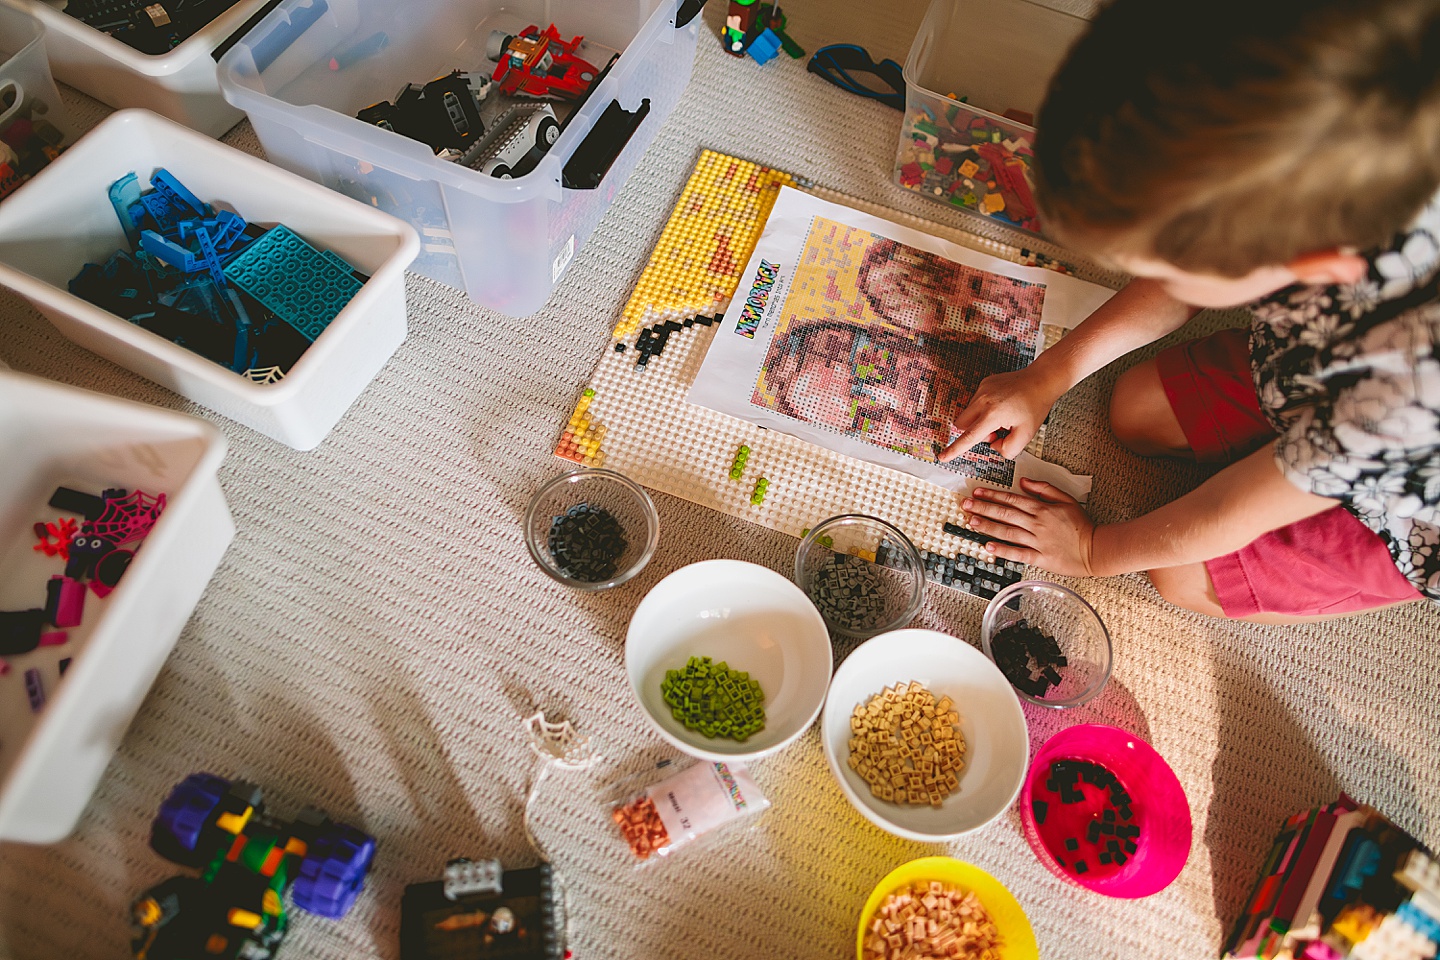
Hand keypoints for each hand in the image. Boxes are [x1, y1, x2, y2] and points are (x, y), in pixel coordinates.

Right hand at [939, 367, 1058, 461]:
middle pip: (962, 425)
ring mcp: (982, 389)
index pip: (969, 437)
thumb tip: (993, 444)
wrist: (1042, 380)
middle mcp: (983, 400)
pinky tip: (1003, 405)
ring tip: (1003, 416)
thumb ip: (1007, 449)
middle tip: (998, 430)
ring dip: (981, 420)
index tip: (942, 456)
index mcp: (993, 414)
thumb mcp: (1026, 435)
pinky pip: (976, 402)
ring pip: (968, 414)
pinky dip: (985, 409)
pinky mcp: (984, 383)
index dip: (955, 449)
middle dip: (975, 432)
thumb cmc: (1035, 405)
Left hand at [961, 480, 1097, 576]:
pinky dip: (1002, 550)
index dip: (992, 495)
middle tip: (966, 505)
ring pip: (1008, 532)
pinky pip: (1018, 553)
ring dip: (987, 526)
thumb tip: (1023, 481)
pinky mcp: (1040, 558)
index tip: (977, 492)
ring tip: (971, 522)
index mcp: (1042, 508)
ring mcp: (1037, 541)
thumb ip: (1044, 488)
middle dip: (983, 508)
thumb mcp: (1066, 499)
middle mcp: (1037, 524)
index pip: (1012, 499)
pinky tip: (988, 546)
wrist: (1096, 548)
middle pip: (1005, 514)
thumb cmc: (1081, 525)